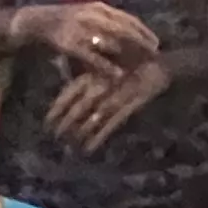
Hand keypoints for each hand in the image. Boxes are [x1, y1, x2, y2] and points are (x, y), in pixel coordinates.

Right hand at [22, 0, 160, 72]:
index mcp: (98, 7)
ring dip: (128, 53)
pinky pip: (94, 57)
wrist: (37, 21)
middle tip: (155, 54)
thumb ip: (105, 22)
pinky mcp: (72, 44)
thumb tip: (128, 34)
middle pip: (124, 28)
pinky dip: (107, 66)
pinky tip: (118, 74)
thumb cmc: (65, 21)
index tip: (156, 42)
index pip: (127, 18)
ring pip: (112, 41)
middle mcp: (92, 15)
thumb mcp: (86, 15)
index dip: (143, 31)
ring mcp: (82, 28)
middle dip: (141, 42)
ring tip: (141, 63)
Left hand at [45, 52, 166, 150]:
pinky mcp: (130, 107)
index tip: (47, 122)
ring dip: (80, 132)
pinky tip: (89, 148)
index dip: (57, 108)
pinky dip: (98, 137)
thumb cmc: (133, 60)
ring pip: (92, 118)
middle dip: (65, 123)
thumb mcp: (107, 62)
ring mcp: (116, 97)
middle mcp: (102, 85)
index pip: (69, 92)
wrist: (161, 64)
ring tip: (70, 146)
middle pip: (78, 107)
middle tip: (55, 137)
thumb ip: (92, 71)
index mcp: (94, 73)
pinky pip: (111, 124)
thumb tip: (74, 83)